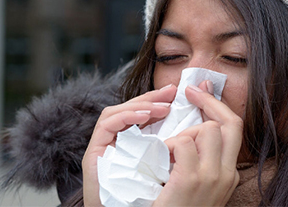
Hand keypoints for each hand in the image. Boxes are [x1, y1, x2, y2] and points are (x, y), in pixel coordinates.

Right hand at [82, 84, 175, 206]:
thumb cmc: (148, 200)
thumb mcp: (166, 167)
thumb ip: (173, 147)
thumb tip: (195, 128)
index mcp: (132, 144)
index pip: (143, 116)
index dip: (159, 102)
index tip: (178, 96)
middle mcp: (115, 143)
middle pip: (130, 110)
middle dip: (153, 98)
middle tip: (172, 91)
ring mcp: (103, 147)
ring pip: (117, 112)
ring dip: (141, 105)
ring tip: (163, 106)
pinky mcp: (93, 153)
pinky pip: (107, 124)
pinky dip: (127, 116)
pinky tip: (145, 115)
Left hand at [153, 81, 242, 206]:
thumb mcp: (199, 188)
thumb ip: (201, 161)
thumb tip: (194, 130)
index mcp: (229, 174)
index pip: (233, 129)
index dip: (218, 105)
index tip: (203, 91)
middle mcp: (226, 174)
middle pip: (230, 122)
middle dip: (210, 102)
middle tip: (190, 93)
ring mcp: (211, 177)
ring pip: (206, 129)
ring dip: (184, 131)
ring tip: (169, 150)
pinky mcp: (191, 179)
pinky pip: (182, 142)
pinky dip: (168, 144)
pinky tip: (161, 160)